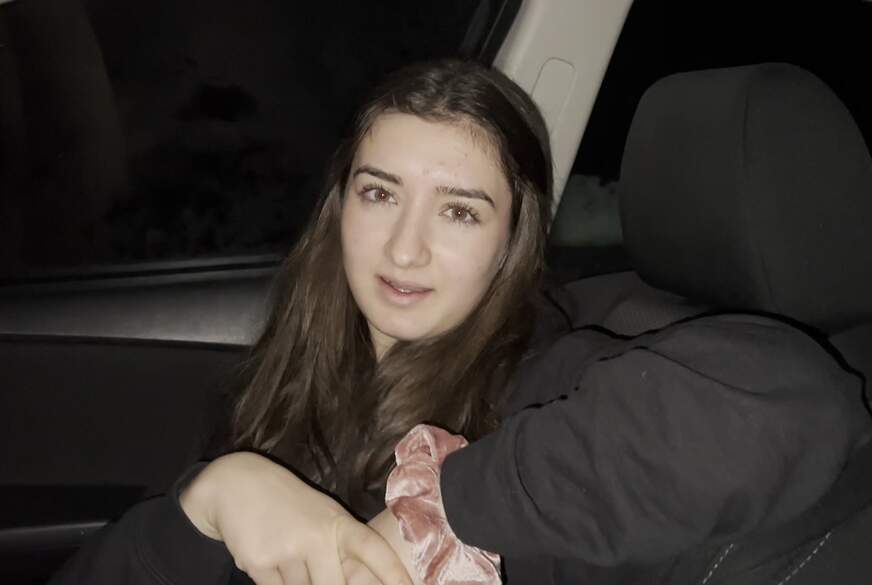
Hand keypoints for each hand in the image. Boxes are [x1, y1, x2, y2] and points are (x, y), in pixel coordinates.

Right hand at [179, 452, 411, 584]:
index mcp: (338, 523)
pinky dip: (272, 582)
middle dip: (326, 584)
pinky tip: (266, 556)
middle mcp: (317, 536)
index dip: (392, 572)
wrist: (237, 484)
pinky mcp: (259, 563)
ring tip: (283, 550)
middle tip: (310, 557)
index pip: (372, 550)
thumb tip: (359, 580)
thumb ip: (340, 549)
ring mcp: (288, 549)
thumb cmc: (289, 505)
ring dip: (293, 581)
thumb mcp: (322, 516)